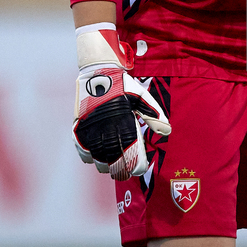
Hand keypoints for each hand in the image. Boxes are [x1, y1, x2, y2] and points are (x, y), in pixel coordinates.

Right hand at [73, 27, 170, 179]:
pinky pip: (82, 150)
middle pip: (114, 160)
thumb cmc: (123, 86)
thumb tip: (167, 131)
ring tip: (112, 168)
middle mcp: (106, 128)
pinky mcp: (79, 128)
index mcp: (124, 122)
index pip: (131, 152)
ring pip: (98, 158)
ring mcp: (91, 129)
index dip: (136, 164)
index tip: (140, 169)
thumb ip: (154, 115)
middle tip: (126, 173)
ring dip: (106, 165)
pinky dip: (89, 157)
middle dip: (121, 169)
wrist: (98, 73)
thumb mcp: (142, 97)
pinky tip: (96, 158)